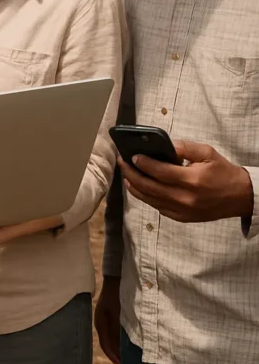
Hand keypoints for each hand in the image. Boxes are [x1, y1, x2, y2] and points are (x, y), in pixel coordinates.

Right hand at [95, 276, 121, 363]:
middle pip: (107, 342)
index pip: (105, 344)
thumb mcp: (117, 313)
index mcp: (100, 322)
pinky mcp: (110, 314)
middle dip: (116, 352)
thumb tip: (121, 346)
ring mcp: (105, 318)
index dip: (113, 355)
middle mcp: (101, 322)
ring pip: (111, 337)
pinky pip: (113, 330)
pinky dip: (119, 337)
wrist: (115, 278)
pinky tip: (127, 340)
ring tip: (128, 354)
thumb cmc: (116, 295)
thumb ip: (117, 330)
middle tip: (126, 363)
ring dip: (118, 345)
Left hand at [118, 140, 253, 221]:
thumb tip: (162, 145)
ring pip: (150, 200)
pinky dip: (147, 198)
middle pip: (149, 187)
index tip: (132, 156)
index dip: (142, 163)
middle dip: (131, 174)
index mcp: (191, 180)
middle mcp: (185, 198)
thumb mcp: (206, 152)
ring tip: (126, 175)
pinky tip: (140, 188)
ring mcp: (183, 211)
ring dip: (135, 187)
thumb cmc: (223, 172)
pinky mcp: (183, 218)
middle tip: (122, 163)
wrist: (241, 196)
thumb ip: (183, 147)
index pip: (159, 171)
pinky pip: (158, 208)